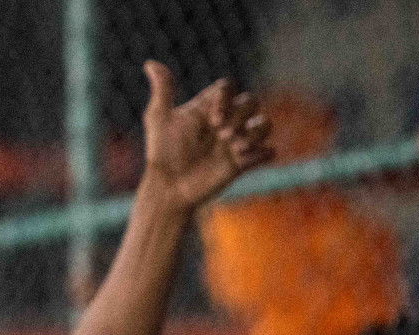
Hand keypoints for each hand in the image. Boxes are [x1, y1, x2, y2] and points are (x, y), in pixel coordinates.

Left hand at [141, 61, 274, 209]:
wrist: (169, 188)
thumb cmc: (162, 153)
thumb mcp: (159, 120)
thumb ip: (162, 91)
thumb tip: (150, 63)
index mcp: (208, 107)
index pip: (228, 88)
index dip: (225, 98)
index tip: (211, 118)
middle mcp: (226, 120)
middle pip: (251, 102)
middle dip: (240, 115)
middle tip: (221, 135)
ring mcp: (236, 141)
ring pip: (264, 124)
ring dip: (255, 132)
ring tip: (235, 148)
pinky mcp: (244, 162)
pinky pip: (269, 151)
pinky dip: (263, 152)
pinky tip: (244, 159)